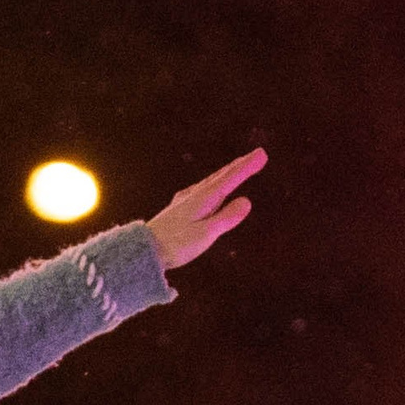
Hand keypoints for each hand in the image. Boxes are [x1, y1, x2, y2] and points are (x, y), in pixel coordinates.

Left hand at [146, 148, 264, 271]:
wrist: (142, 250)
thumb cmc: (175, 245)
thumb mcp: (205, 234)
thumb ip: (226, 218)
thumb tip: (247, 201)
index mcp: (204, 199)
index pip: (230, 179)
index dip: (246, 167)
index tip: (262, 154)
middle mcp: (194, 195)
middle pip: (220, 176)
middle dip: (239, 166)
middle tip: (256, 155)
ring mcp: (183, 201)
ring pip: (209, 182)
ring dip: (225, 173)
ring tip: (236, 167)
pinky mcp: (176, 210)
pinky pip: (199, 190)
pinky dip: (210, 184)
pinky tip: (205, 188)